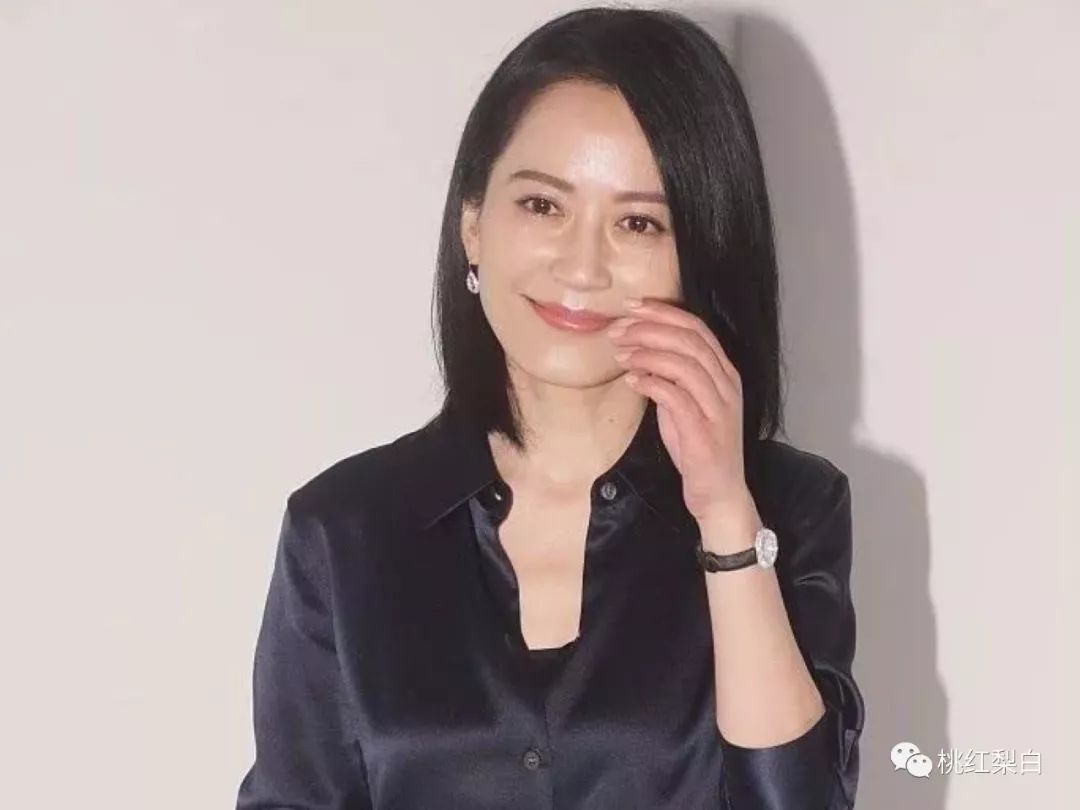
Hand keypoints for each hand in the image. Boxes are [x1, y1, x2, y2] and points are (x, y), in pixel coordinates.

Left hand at [608, 297, 760, 546]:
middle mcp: (726, 384)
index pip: (696, 328)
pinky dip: (651, 382)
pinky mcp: (705, 430)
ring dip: (647, 353)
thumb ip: (667, 378)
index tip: (632, 306)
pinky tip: (632, 381)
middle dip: (650, 328)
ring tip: (620, 354)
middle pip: (690, 339)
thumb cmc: (696, 446)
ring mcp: (719, 406)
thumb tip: (638, 354)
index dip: (664, 312)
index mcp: (724, 372)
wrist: (717, 492)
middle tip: (619, 329)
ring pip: (684, 363)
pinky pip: (676, 395)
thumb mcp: (680, 404)